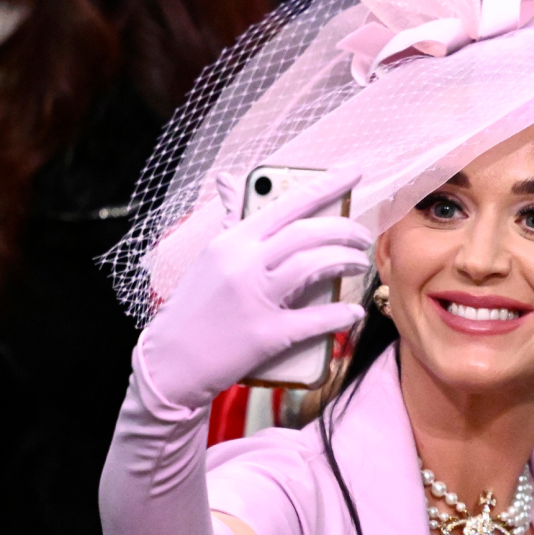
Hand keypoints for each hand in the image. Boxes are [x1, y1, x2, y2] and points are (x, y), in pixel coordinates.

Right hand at [139, 165, 370, 409]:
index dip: (326, 186)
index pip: (287, 204)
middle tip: (363, 238)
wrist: (171, 361)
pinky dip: (339, 314)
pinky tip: (354, 312)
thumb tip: (228, 179)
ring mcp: (255, 299)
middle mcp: (244, 264)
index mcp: (232, 241)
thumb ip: (230, 220)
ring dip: (346, 262)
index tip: (355, 173)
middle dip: (344, 231)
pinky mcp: (266, 335)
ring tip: (360, 264)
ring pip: (313, 267)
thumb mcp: (210, 257)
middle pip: (306, 234)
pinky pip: (313, 319)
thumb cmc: (194, 307)